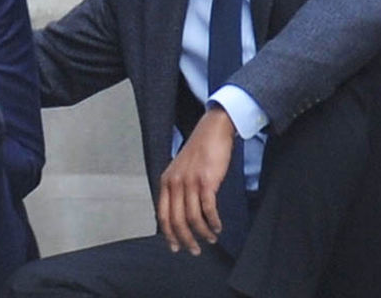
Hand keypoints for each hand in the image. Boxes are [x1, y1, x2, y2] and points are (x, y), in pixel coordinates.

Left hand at [157, 107, 235, 255]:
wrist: (212, 131)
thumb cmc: (199, 151)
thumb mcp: (180, 169)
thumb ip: (177, 189)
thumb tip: (179, 214)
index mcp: (166, 181)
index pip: (162, 215)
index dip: (168, 235)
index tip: (175, 247)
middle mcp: (175, 183)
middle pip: (176, 221)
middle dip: (185, 240)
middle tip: (194, 250)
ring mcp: (190, 182)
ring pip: (193, 218)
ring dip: (203, 233)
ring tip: (211, 238)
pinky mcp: (207, 181)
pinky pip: (208, 209)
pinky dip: (213, 222)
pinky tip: (218, 226)